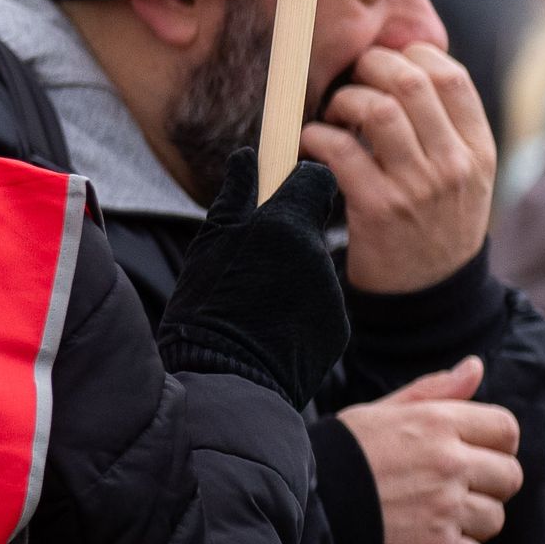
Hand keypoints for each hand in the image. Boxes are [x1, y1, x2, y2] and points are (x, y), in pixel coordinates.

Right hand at [159, 156, 350, 410]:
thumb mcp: (211, 243)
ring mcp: (331, 296)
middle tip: (249, 267)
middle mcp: (319, 256)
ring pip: (312, 271)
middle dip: (286, 239)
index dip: (299, 185)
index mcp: (287, 226)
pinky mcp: (337, 331)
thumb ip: (237, 195)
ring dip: (290, 279)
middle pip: (309, 229)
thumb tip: (250, 158)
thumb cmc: (208, 311)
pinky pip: (319, 308)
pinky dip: (299, 314)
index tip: (279, 195)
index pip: (316, 180)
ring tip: (254, 306)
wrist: (227, 385)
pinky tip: (270, 331)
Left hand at [301, 45, 496, 294]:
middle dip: (372, 66)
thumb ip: (448, 128)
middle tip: (354, 76)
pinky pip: (342, 151)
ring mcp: (417, 188)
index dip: (413, 54)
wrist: (429, 295)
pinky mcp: (379, 209)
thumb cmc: (439, 222)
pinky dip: (318, 136)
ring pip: (378, 110)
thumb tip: (404, 65)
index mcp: (478, 151)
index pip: (452, 77)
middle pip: (412, 83)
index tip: (389, 60)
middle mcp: (453, 166)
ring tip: (336, 112)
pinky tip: (314, 141)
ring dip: (346, 100)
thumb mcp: (467, 177)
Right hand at [339, 358, 523, 543]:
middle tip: (452, 489)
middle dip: (488, 485)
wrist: (304, 507)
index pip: (506, 430)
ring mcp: (446, 509)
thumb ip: (435, 390)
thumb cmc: (342, 455)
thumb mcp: (383, 411)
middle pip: (510, 477)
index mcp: (437, 422)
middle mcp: (449, 463)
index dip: (496, 443)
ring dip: (470, 522)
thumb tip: (475, 367)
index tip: (475, 454)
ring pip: (494, 519)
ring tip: (432, 516)